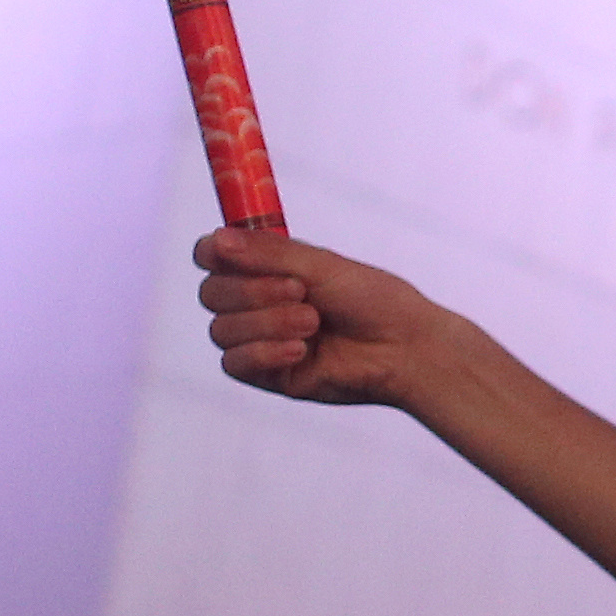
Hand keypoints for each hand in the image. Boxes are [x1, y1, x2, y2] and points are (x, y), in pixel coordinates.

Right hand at [199, 227, 462, 409]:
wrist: (404, 347)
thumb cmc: (372, 300)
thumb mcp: (322, 266)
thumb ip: (269, 253)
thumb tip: (218, 241)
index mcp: (267, 268)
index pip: (211, 256)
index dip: (210, 253)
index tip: (226, 252)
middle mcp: (256, 302)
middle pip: (211, 294)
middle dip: (252, 291)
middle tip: (300, 291)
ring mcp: (260, 339)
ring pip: (221, 330)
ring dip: (267, 322)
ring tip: (313, 322)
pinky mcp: (268, 374)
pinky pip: (234, 364)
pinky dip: (264, 352)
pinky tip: (301, 351)